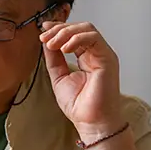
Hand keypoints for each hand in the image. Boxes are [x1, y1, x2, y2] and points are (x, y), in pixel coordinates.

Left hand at [39, 21, 122, 140]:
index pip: (73, 34)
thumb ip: (54, 59)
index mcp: (85, 57)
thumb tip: (46, 42)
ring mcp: (103, 55)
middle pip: (80, 28)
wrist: (90, 121)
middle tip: (44, 38)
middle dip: (59, 29)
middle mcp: (95, 54)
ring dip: (66, 32)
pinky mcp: (108, 58)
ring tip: (52, 44)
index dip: (58, 28)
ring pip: (87, 29)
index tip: (43, 30)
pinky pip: (93, 38)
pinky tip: (64, 48)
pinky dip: (77, 38)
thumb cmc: (79, 104)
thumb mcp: (58, 76)